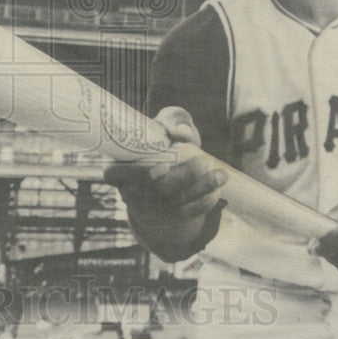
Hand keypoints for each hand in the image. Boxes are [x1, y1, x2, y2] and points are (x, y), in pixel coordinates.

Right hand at [103, 107, 226, 261]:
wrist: (166, 171)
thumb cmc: (162, 142)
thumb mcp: (164, 126)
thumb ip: (172, 119)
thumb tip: (180, 132)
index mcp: (117, 167)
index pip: (116, 174)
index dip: (137, 173)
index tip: (163, 165)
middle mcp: (129, 191)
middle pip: (155, 189)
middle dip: (182, 177)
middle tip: (204, 161)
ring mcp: (149, 209)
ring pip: (175, 202)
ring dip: (201, 188)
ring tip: (221, 174)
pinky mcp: (166, 219)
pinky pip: (187, 213)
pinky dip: (205, 201)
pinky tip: (218, 189)